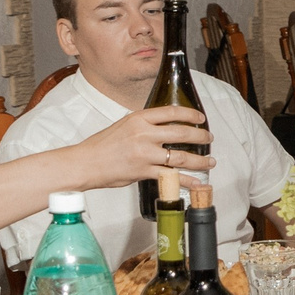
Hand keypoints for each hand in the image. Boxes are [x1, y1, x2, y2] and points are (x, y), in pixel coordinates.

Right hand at [76, 106, 213, 190]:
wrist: (85, 163)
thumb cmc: (101, 146)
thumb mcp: (123, 125)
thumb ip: (143, 126)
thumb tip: (162, 129)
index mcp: (138, 119)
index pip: (171, 112)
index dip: (190, 114)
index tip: (200, 118)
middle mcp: (144, 134)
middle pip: (181, 132)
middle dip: (200, 136)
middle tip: (209, 139)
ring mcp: (145, 153)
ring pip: (181, 156)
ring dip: (200, 160)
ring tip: (209, 161)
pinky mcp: (143, 171)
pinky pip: (171, 176)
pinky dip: (187, 180)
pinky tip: (196, 182)